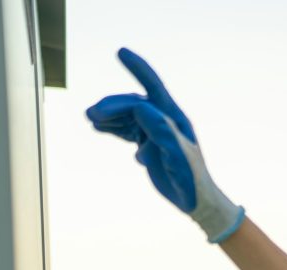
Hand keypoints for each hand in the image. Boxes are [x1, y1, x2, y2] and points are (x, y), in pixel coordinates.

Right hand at [85, 47, 243, 241]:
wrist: (196, 201)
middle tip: (92, 115)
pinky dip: (112, 127)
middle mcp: (165, 121)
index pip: (153, 88)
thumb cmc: (192, 181)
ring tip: (91, 119)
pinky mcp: (149, 144)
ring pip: (128, 116)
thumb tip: (140, 106)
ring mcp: (156, 132)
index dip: (138, 68)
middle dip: (113, 106)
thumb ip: (162, 131)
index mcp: (175, 119)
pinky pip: (127, 130)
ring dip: (109, 115)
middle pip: (134, 104)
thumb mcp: (179, 157)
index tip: (120, 51)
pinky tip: (98, 128)